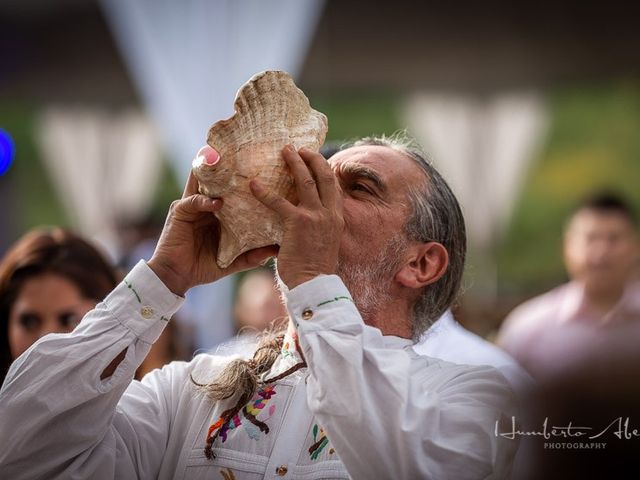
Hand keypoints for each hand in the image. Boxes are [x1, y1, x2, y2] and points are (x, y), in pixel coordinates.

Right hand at [148, 146, 277, 295]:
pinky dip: (206, 201)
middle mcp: (204, 205)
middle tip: (244, 155)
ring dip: (213, 173)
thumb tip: (276, 250)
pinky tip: (218, 202)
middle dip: (226, 167)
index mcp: (216, 213)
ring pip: (202, 183)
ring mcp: (191, 206)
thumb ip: (252, 255)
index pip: (229, 190)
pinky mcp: (180, 213)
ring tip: (227, 162)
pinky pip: (194, 202)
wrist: (176, 277)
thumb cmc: (201, 267)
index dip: (241, 180)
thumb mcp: (232, 260)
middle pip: (215, 181)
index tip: (260, 168)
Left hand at [250, 145, 343, 288]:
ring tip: (284, 151)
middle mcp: (330, 214)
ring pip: (305, 180)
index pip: (333, 187)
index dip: (325, 170)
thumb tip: (304, 224)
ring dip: (294, 163)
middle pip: (324, 176)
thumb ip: (316, 229)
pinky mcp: (297, 224)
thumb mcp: (323, 245)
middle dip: (312, 158)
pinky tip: (253, 185)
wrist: (315, 286)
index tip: (315, 159)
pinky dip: (264, 192)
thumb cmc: (314, 271)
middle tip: (300, 149)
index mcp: (337, 219)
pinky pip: (278, 202)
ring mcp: (315, 217)